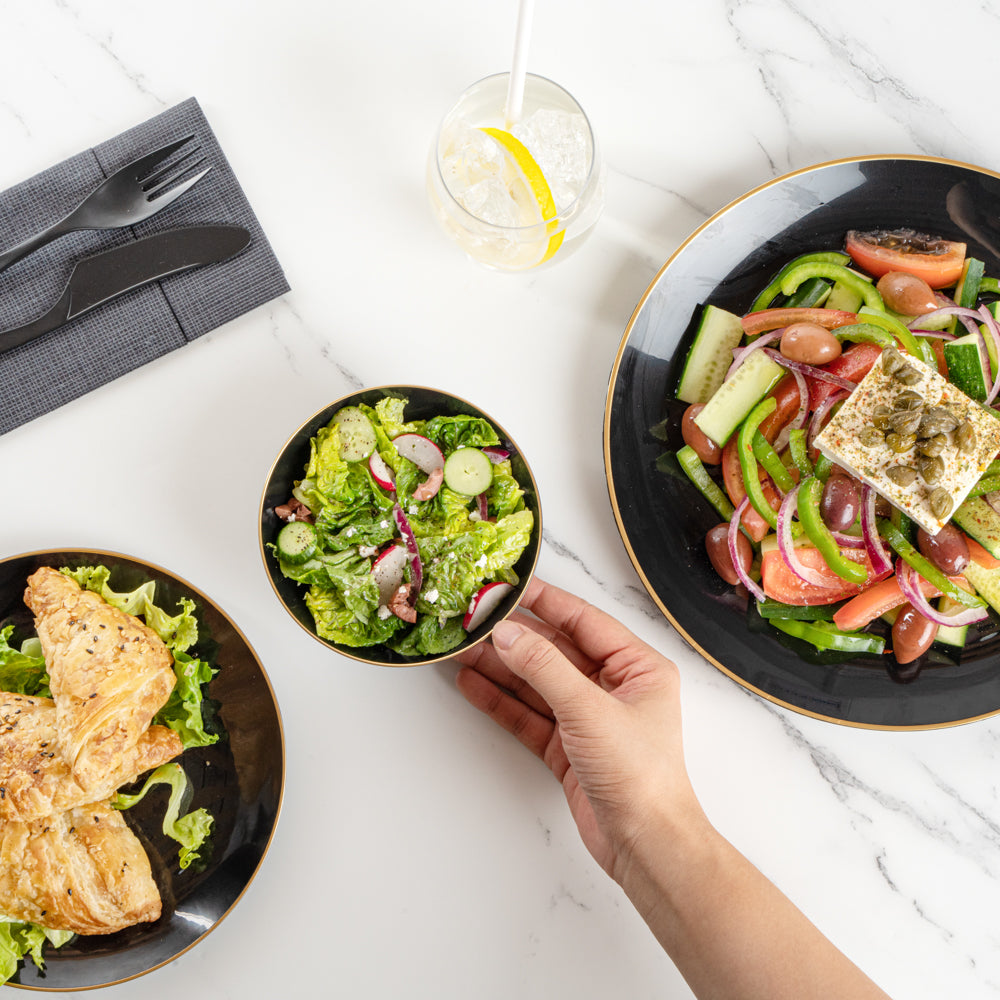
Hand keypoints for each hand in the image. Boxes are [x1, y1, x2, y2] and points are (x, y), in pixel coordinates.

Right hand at [454, 577, 704, 880]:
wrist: (645, 846)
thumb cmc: (640, 776)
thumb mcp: (589, 710)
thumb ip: (544, 667)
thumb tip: (506, 634)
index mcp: (638, 667)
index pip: (582, 621)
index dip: (543, 601)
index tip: (508, 585)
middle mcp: (614, 688)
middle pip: (554, 651)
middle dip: (512, 638)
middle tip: (473, 620)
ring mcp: (589, 718)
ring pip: (536, 682)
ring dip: (500, 668)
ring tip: (461, 649)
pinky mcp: (568, 748)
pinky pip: (529, 714)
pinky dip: (501, 701)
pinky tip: (473, 684)